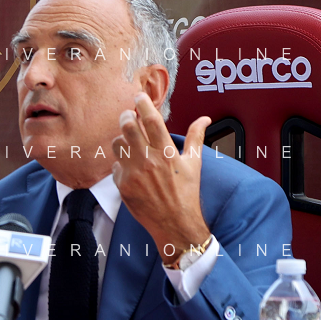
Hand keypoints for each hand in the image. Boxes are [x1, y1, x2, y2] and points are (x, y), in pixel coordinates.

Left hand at [111, 93, 211, 264]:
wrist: (174, 222)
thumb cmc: (186, 194)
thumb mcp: (194, 164)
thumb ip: (196, 138)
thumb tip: (204, 119)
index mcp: (167, 152)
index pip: (151, 120)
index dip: (143, 104)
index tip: (138, 97)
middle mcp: (148, 160)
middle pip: (128, 127)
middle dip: (126, 116)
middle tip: (128, 115)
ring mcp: (133, 173)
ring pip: (118, 144)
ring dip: (122, 139)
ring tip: (129, 142)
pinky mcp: (123, 185)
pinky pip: (116, 165)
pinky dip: (121, 163)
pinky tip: (130, 167)